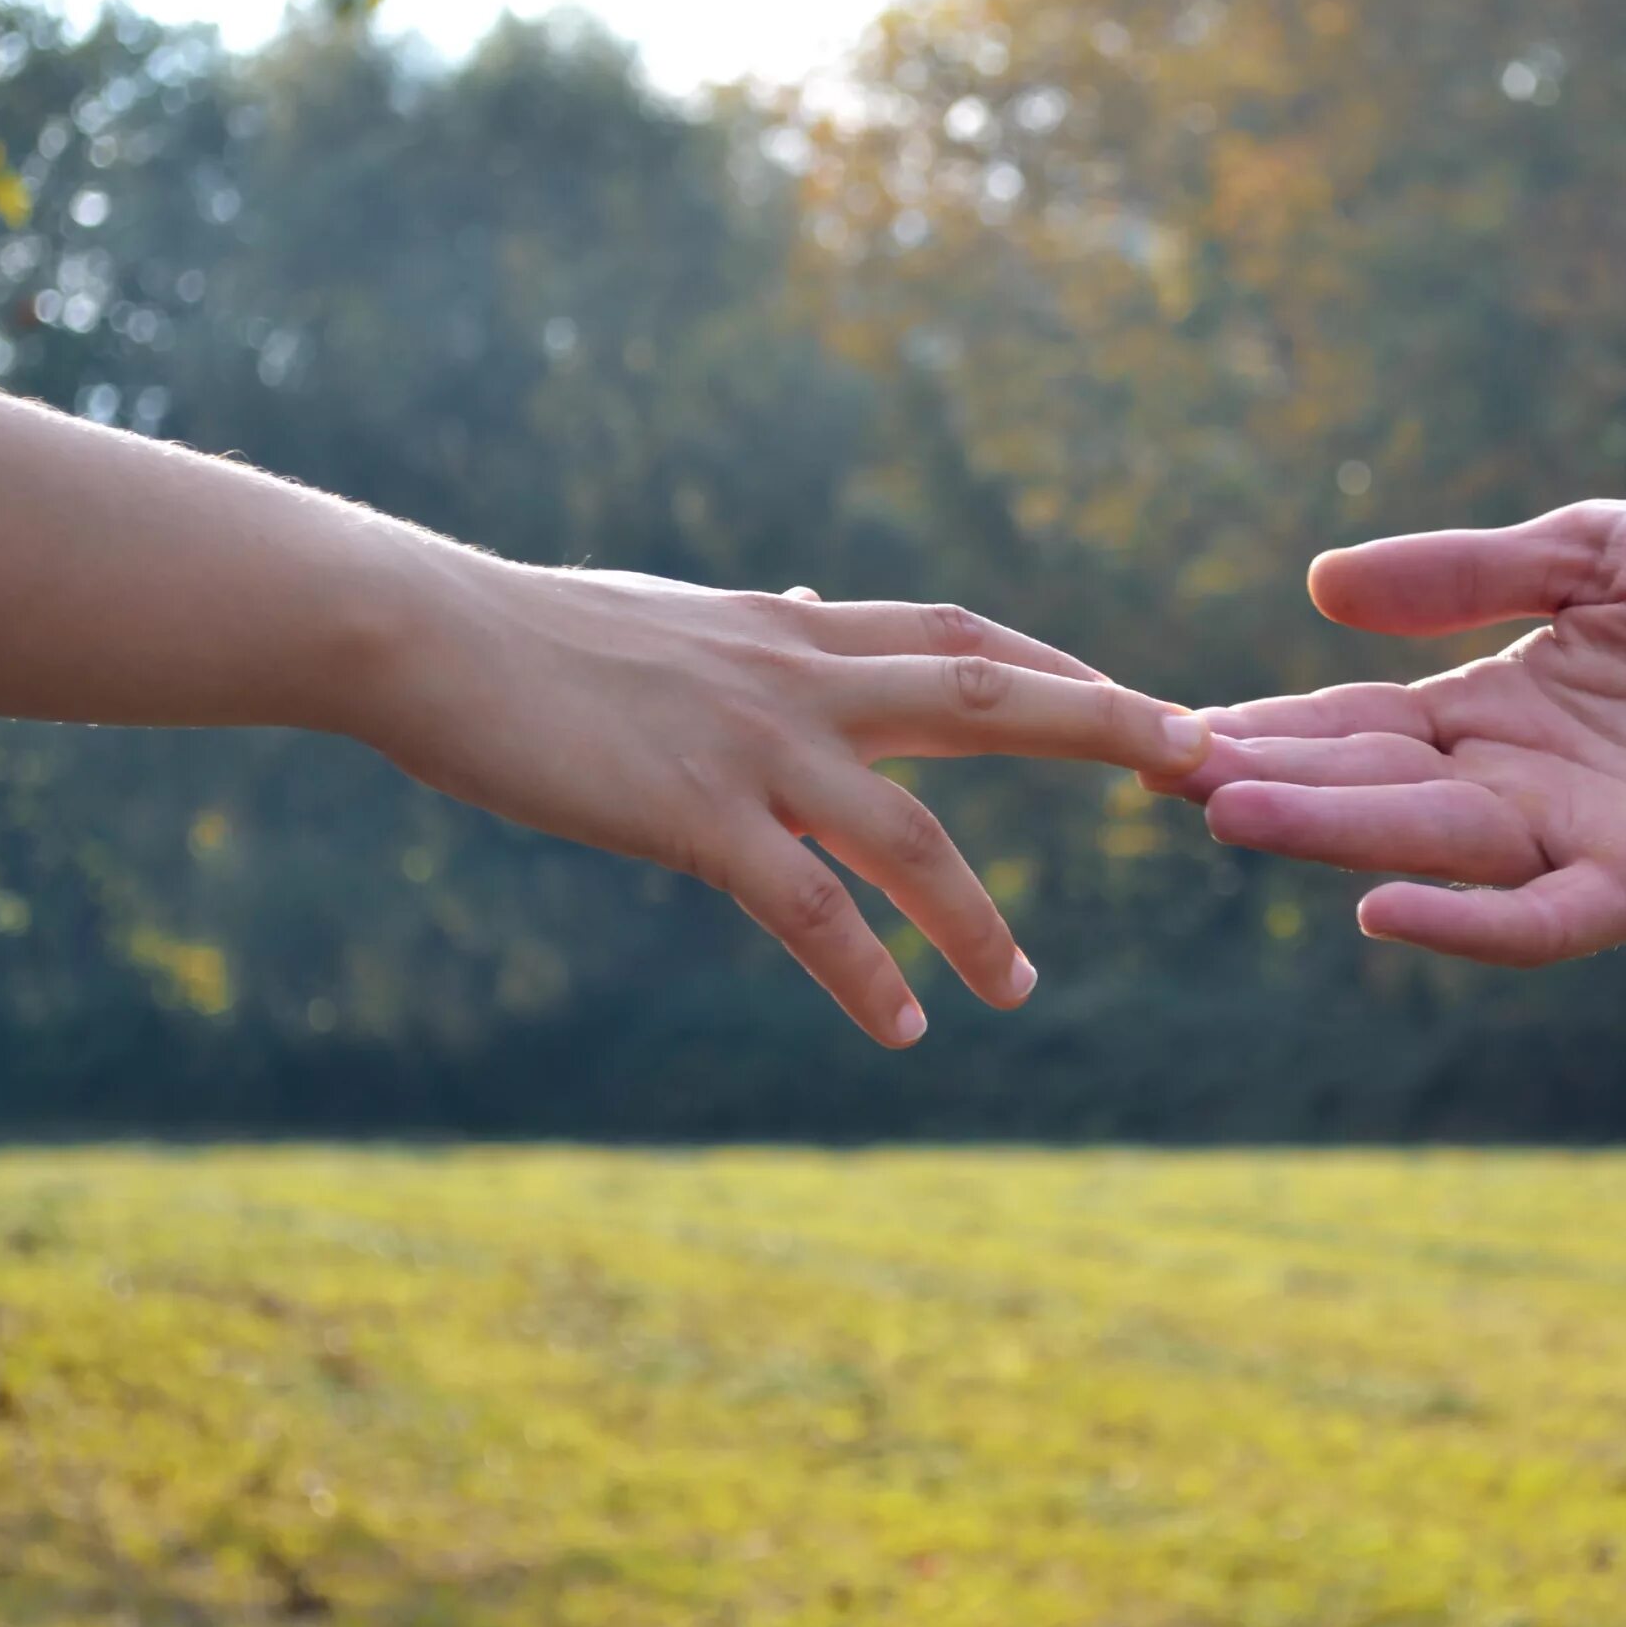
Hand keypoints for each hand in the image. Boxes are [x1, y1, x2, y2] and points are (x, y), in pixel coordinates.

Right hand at [351, 552, 1210, 1043]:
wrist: (419, 635)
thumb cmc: (536, 634)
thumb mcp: (674, 614)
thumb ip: (756, 626)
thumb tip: (803, 599)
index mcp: (798, 629)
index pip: (967, 636)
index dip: (1067, 667)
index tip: (1151, 701)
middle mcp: (800, 675)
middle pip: (992, 693)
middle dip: (1108, 726)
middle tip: (1206, 765)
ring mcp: (753, 746)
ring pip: (913, 832)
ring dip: (982, 916)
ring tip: (1024, 991)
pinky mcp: (692, 817)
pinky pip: (808, 910)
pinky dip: (866, 972)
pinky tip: (905, 1027)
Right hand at [1153, 500, 1625, 964]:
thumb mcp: (1596, 550)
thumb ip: (1468, 573)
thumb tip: (1318, 585)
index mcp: (1498, 707)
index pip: (1356, 723)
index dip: (1269, 725)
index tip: (1162, 725)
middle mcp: (1522, 784)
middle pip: (1372, 789)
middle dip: (1272, 780)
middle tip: (1159, 770)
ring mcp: (1582, 838)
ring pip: (1433, 847)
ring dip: (1332, 836)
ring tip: (1230, 814)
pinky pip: (1542, 919)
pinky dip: (1465, 923)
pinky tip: (1381, 911)